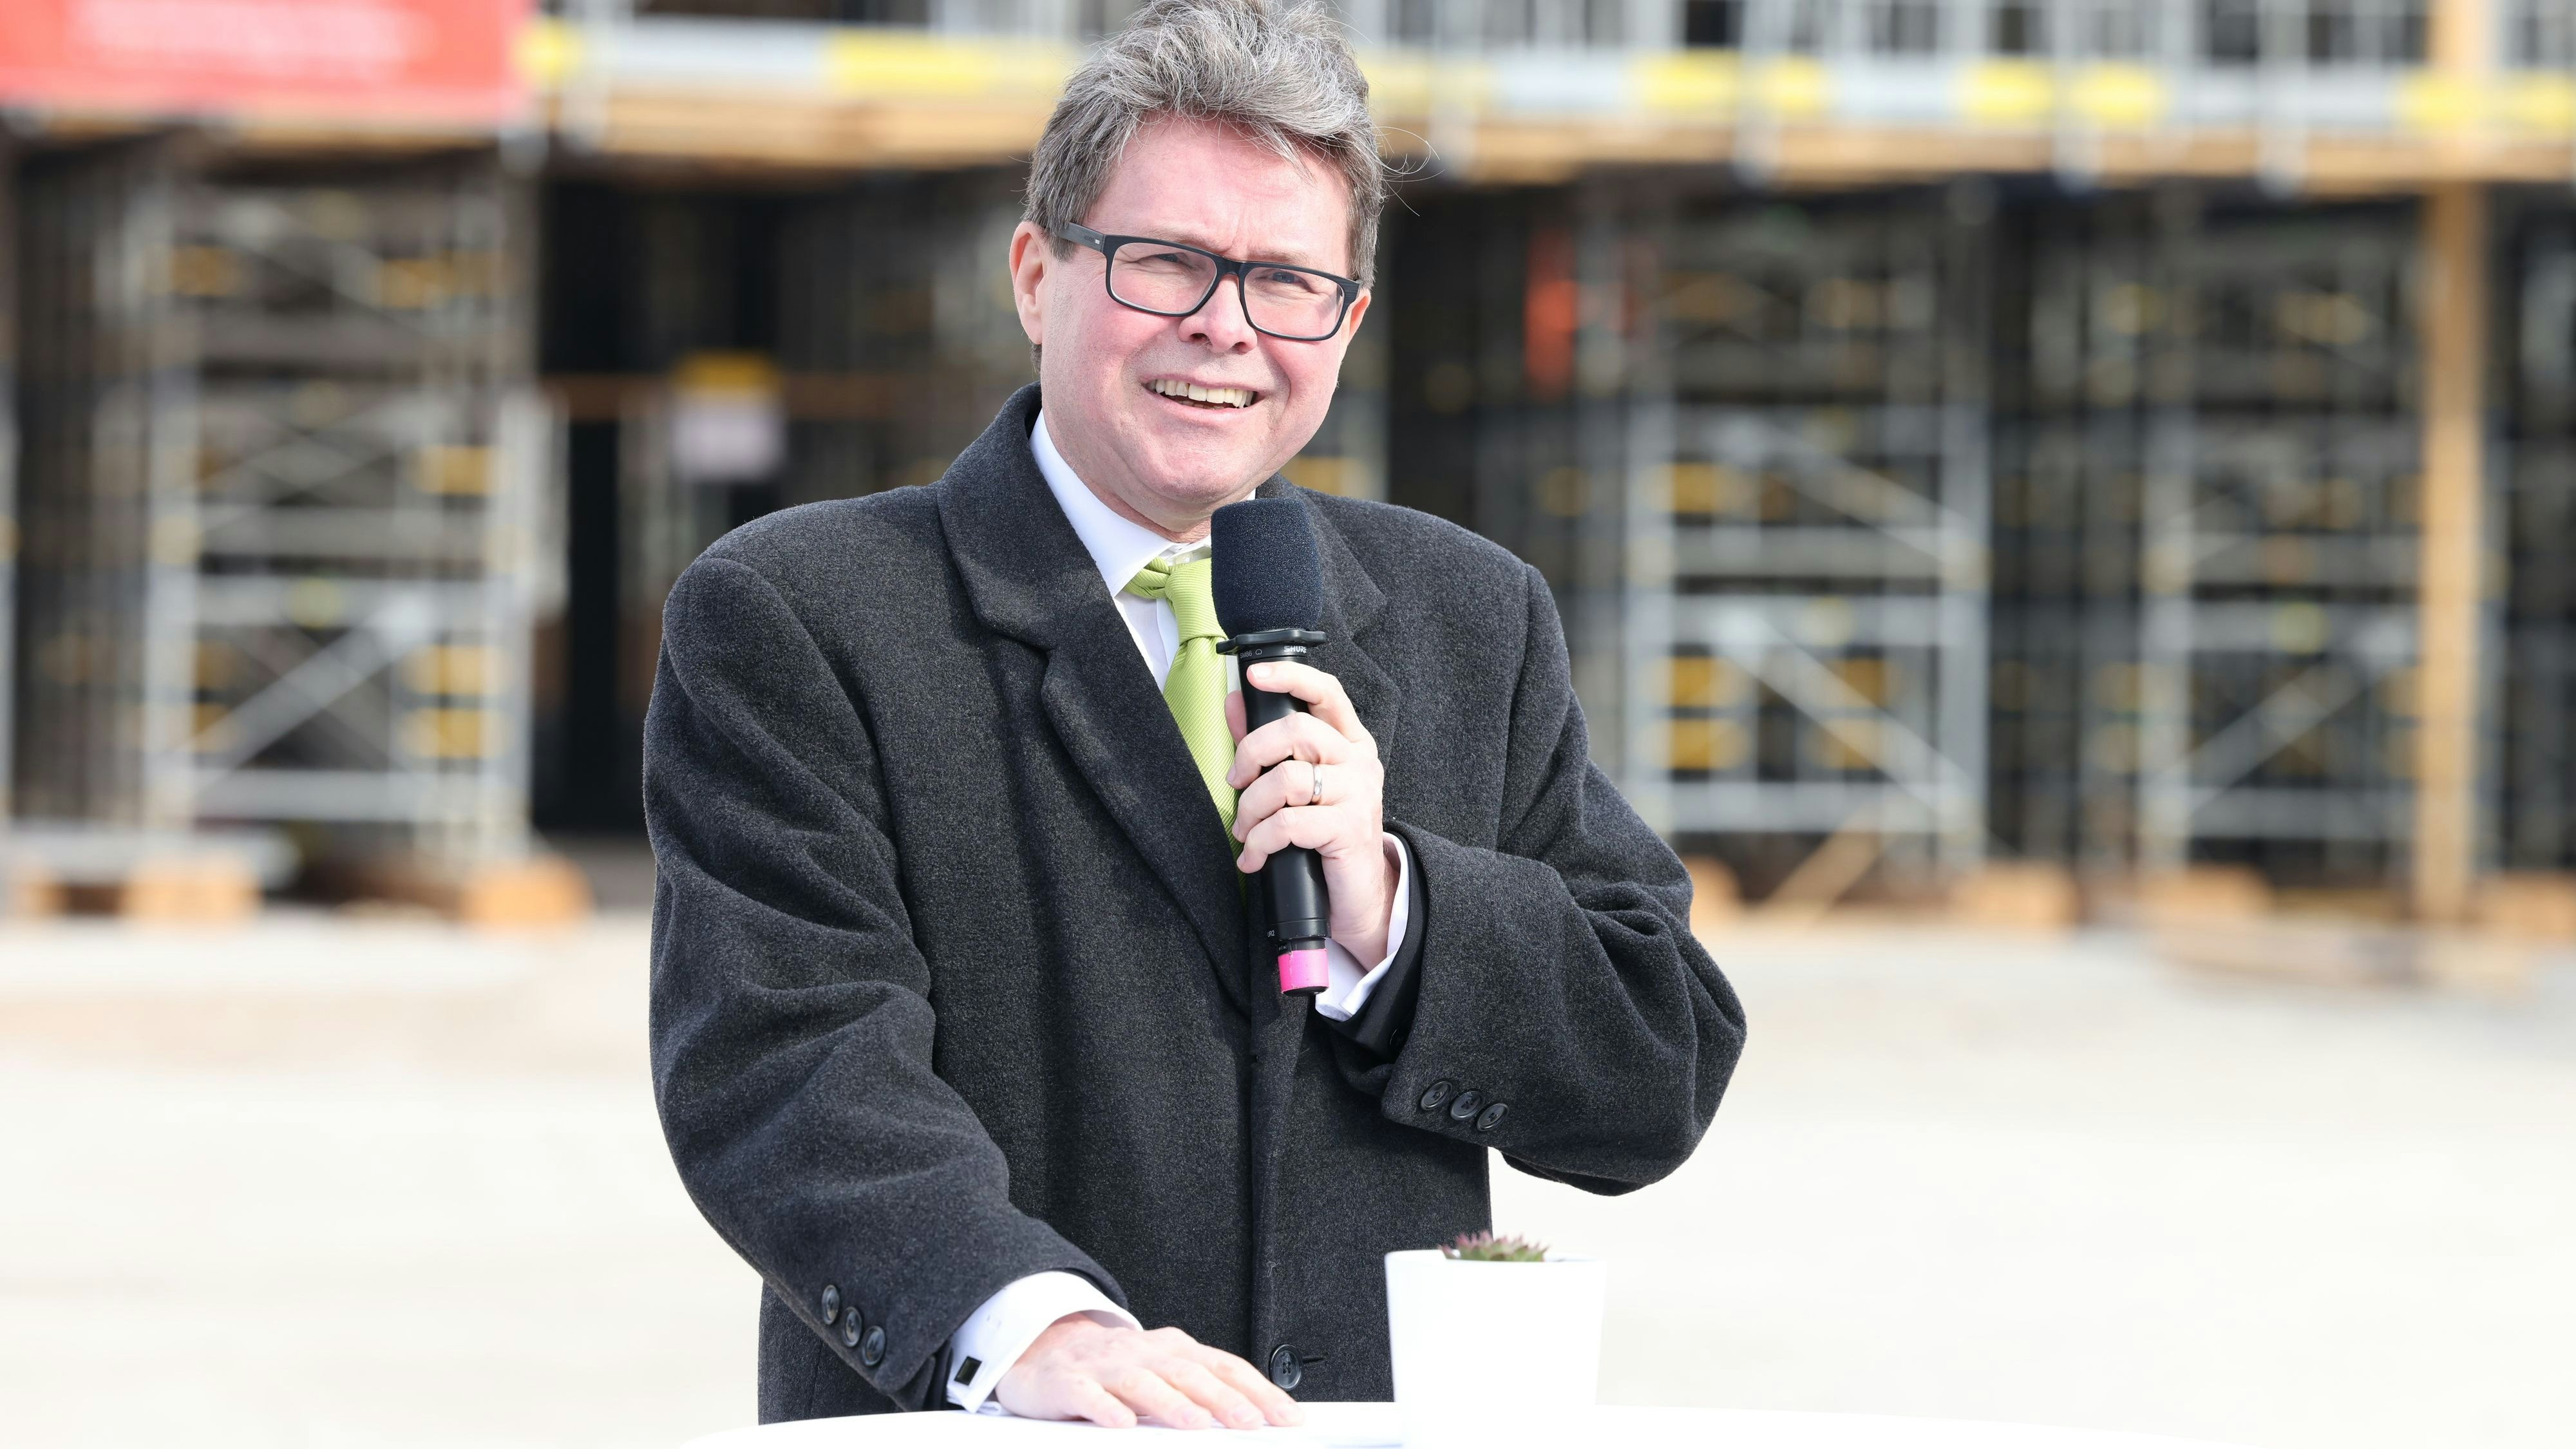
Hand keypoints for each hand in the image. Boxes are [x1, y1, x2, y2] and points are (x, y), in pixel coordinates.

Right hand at [992, 1315, 1304, 1428]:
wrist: (1045, 1352)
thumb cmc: (1115, 1370)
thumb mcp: (1164, 1374)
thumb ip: (1202, 1392)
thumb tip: (1256, 1418)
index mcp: (1174, 1351)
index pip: (1225, 1367)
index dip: (1258, 1391)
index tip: (1288, 1418)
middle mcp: (1144, 1353)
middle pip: (1189, 1373)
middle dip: (1224, 1399)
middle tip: (1251, 1423)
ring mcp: (1106, 1366)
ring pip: (1143, 1382)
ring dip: (1172, 1403)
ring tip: (1197, 1425)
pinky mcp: (1069, 1383)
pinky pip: (1088, 1396)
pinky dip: (1106, 1408)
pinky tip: (1122, 1423)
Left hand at [1224, 659, 1398, 963]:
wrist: (1357, 898)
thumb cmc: (1324, 837)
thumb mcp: (1297, 787)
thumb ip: (1267, 743)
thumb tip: (1235, 701)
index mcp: (1349, 743)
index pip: (1326, 692)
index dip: (1290, 676)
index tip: (1254, 675)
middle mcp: (1358, 762)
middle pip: (1296, 731)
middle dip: (1251, 755)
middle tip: (1236, 783)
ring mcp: (1358, 794)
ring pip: (1287, 779)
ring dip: (1252, 807)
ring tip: (1246, 832)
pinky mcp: (1350, 829)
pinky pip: (1289, 823)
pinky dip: (1261, 842)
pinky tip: (1255, 858)